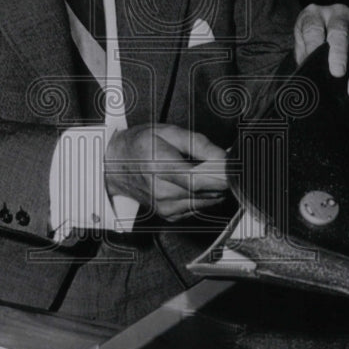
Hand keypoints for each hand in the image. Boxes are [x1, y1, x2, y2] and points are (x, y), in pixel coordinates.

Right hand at [105, 124, 227, 221]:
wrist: (114, 166)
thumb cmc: (139, 145)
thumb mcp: (167, 132)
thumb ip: (198, 143)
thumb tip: (223, 157)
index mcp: (160, 167)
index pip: (200, 180)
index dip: (223, 174)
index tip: (234, 165)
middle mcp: (162, 192)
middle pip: (208, 192)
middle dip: (220, 177)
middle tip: (218, 162)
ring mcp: (165, 207)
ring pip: (207, 201)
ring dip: (213, 187)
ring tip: (202, 169)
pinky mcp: (169, 216)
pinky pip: (198, 207)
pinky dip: (202, 195)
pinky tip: (192, 182)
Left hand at [294, 4, 348, 100]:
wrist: (335, 31)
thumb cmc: (316, 42)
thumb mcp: (303, 46)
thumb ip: (305, 58)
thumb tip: (310, 80)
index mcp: (315, 14)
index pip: (313, 28)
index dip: (313, 44)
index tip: (312, 59)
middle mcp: (339, 12)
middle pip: (340, 34)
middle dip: (340, 56)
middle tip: (338, 74)